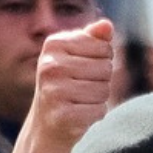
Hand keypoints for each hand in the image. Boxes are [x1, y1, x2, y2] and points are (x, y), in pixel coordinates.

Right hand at [24, 19, 114, 150]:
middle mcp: (50, 66)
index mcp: (53, 45)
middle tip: (81, 89)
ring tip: (80, 101)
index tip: (84, 70)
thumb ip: (93, 39)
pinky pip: (100, 110)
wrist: (46, 126)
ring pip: (104, 90)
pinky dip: (95, 114)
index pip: (104, 47)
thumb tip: (107, 25)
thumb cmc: (66, 85)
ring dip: (99, 99)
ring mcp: (54, 91)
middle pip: (106, 68)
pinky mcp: (62, 115)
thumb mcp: (76, 56)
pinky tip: (79, 115)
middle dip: (101, 81)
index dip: (103, 61)